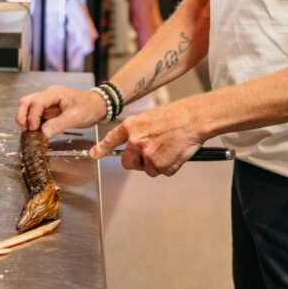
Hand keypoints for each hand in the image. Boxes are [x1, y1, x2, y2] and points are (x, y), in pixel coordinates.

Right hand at [15, 84, 106, 135]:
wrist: (97, 107)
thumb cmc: (89, 108)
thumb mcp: (76, 117)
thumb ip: (59, 124)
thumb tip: (43, 132)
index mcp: (54, 93)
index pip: (36, 102)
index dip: (32, 116)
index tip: (34, 128)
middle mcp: (48, 96)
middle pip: (26, 102)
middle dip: (22, 115)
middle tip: (25, 130)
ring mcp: (47, 103)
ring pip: (27, 107)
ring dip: (24, 119)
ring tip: (28, 131)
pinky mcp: (48, 110)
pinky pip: (34, 114)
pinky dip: (30, 122)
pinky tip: (34, 131)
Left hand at [89, 99, 204, 176]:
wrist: (193, 119)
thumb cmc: (175, 116)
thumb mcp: (149, 117)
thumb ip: (138, 132)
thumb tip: (134, 146)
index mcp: (131, 126)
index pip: (111, 140)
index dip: (101, 149)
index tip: (93, 154)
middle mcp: (135, 141)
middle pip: (127, 163)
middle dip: (136, 163)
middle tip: (150, 155)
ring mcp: (147, 154)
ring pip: (147, 169)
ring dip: (156, 164)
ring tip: (169, 148)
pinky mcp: (160, 164)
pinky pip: (162, 172)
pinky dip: (169, 166)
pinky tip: (176, 152)